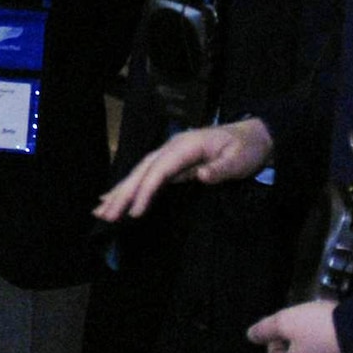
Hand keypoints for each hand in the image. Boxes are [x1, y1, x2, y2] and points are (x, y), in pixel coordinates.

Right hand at [94, 117, 273, 222]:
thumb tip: (202, 175)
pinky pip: (145, 176)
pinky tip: (113, 198)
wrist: (253, 137)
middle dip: (122, 193)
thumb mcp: (240, 159)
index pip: (159, 170)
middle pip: (142, 171)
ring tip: (99, 210)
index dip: (145, 190)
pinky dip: (128, 188)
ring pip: (139, 173)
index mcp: (185, 146)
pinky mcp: (170, 164)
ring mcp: (168, 155)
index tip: (134, 212)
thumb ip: (221, 168)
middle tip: (104, 215)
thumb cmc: (246, 148)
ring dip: (119, 192)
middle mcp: (171, 148)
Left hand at [248, 300, 348, 352]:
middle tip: (304, 326)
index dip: (276, 338)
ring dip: (314, 351)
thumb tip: (250, 336)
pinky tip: (336, 340)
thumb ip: (265, 329)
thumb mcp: (286, 321)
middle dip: (296, 346)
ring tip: (321, 331)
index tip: (287, 324)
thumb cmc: (320, 329)